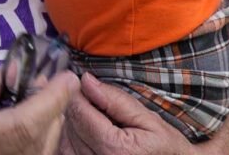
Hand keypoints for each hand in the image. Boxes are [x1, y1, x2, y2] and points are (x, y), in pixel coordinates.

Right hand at [0, 70, 78, 154]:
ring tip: (31, 104)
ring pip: (42, 150)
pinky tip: (25, 126)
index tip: (67, 77)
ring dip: (47, 123)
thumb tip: (16, 72)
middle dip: (51, 107)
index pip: (23, 125)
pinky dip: (37, 140)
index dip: (52, 99)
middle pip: (39, 137)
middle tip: (42, 85)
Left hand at [58, 72, 191, 154]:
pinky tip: (87, 132)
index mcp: (114, 148)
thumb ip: (116, 100)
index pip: (80, 113)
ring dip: (72, 123)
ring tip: (92, 115)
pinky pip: (67, 153)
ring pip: (64, 140)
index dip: (78, 93)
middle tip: (92, 98)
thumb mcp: (148, 119)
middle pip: (70, 126)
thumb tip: (87, 81)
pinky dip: (71, 139)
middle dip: (76, 107)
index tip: (83, 83)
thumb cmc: (164, 146)